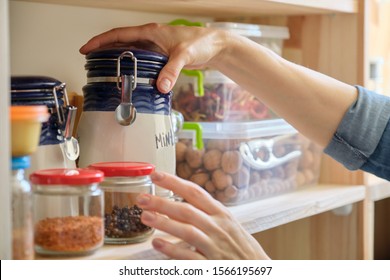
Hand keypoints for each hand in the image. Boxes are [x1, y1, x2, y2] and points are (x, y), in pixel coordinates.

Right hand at [79, 23, 230, 93]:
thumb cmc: (201, 43)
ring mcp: (155, 47)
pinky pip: (141, 59)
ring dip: (116, 57)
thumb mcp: (184, 56)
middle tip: (89, 61)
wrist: (214, 46)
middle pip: (120, 42)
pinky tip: (129, 75)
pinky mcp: (161, 56)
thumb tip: (161, 86)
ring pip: (130, 51)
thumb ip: (172, 70)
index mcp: (150, 32)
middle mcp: (150, 38)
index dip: (100, 41)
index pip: (119, 34)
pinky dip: (131, 65)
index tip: (86, 49)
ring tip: (103, 69)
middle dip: (103, 49)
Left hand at [136, 171, 269, 259]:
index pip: (195, 193)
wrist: (260, 271)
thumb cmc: (243, 248)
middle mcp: (218, 227)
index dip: (174, 182)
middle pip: (187, 211)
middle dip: (163, 202)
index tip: (156, 174)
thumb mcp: (229, 225)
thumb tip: (181, 206)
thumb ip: (207, 215)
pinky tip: (157, 244)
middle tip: (141, 198)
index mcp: (222, 214)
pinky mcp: (213, 266)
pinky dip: (173, 251)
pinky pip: (190, 258)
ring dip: (165, 223)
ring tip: (145, 217)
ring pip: (188, 231)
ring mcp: (216, 247)